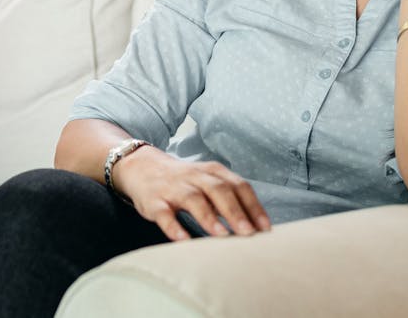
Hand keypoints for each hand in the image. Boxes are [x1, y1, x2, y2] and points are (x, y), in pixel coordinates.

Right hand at [113, 147, 270, 241]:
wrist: (142, 167)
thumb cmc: (184, 181)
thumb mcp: (208, 181)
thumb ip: (230, 198)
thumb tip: (256, 226)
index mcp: (212, 172)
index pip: (238, 186)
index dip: (253, 206)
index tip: (265, 228)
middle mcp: (195, 177)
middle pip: (219, 190)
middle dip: (235, 212)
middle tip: (248, 233)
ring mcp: (174, 189)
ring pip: (193, 200)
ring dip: (208, 217)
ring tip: (221, 235)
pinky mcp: (154, 201)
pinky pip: (164, 214)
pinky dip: (173, 226)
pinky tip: (182, 239)